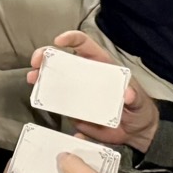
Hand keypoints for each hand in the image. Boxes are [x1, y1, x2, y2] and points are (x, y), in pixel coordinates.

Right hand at [27, 31, 157, 151]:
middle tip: (36, 61)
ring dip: (41, 75)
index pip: (85, 46)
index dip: (71, 39)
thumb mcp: (140, 103)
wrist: (135, 133)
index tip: (58, 41)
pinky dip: (46, 98)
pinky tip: (37, 97)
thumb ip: (135, 98)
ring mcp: (78, 92)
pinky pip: (57, 101)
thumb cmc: (139, 110)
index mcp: (102, 66)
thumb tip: (128, 94)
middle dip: (46, 55)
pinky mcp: (73, 109)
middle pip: (63, 59)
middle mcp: (86, 75)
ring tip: (32, 78)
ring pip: (55, 78)